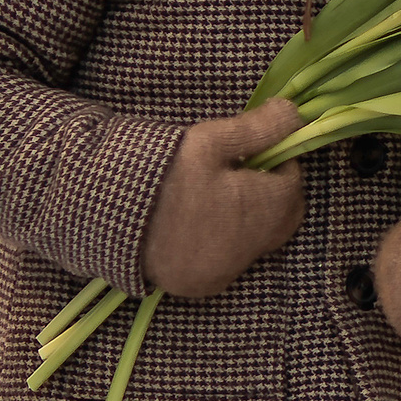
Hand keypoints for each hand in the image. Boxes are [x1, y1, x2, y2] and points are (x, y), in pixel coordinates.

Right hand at [139, 100, 305, 298]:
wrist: (104, 216)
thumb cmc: (162, 171)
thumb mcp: (210, 140)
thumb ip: (259, 128)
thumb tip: (295, 114)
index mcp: (262, 211)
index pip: (293, 183)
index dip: (278, 162)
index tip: (253, 151)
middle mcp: (252, 249)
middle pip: (283, 217)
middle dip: (271, 192)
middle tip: (237, 172)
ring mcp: (228, 271)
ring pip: (259, 241)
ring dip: (250, 218)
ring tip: (213, 196)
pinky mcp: (204, 285)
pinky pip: (233, 261)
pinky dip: (227, 242)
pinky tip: (199, 224)